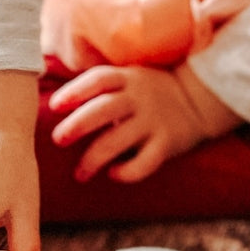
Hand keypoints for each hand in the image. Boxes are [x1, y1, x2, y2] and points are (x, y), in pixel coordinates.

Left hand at [49, 62, 240, 182]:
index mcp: (127, 78)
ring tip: (80, 173)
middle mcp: (139, 98)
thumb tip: (52, 83)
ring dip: (95, 158)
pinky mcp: (167, 143)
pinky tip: (114, 174)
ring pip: (120, 139)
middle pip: (105, 108)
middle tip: (58, 139)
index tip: (55, 105)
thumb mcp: (128, 76)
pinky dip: (128, 171)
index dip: (75, 91)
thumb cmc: (149, 90)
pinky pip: (146, 161)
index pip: (99, 79)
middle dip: (79, 124)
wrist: (197, 100)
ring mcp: (153, 121)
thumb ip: (100, 84)